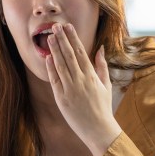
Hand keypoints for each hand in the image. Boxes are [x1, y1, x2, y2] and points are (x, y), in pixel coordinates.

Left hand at [45, 23, 121, 155]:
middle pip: (69, 55)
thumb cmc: (103, 107)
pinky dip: (51, 68)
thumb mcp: (106, 84)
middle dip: (62, 39)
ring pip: (61, 65)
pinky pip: (55, 80)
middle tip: (55, 26)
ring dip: (55, 50)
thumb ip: (101, 65)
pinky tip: (48, 57)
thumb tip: (100, 48)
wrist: (98, 129)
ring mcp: (70, 89)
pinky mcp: (62, 98)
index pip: (81, 52)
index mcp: (92, 76)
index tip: (68, 27)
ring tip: (49, 37)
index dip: (73, 38)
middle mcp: (81, 80)